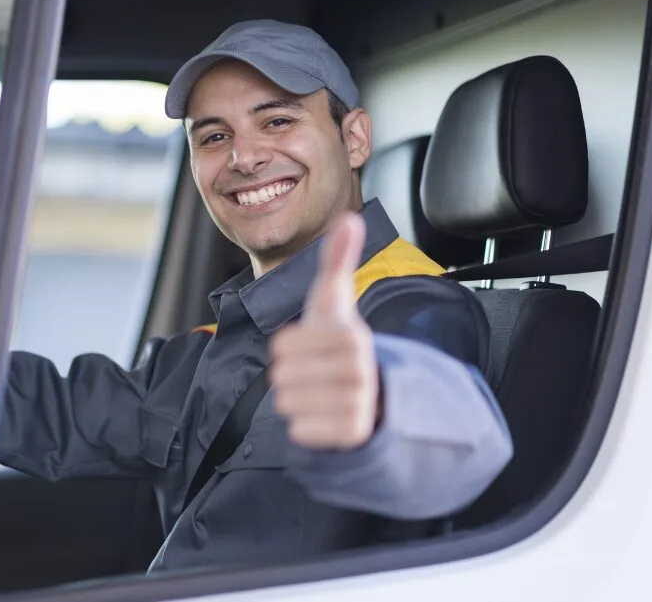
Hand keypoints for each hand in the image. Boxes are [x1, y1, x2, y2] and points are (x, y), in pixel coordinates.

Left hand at [269, 213, 379, 449]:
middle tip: (311, 373)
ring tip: (317, 392)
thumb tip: (349, 218)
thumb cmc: (337, 341)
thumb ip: (336, 260)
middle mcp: (359, 369)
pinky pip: (301, 431)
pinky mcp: (352, 434)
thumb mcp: (333, 301)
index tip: (305, 346)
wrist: (368, 392)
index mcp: (351, 335)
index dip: (286, 347)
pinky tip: (321, 415)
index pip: (284, 345)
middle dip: (289, 375)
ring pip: (288, 403)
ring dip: (294, 400)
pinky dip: (303, 426)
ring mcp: (358, 404)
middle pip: (283, 376)